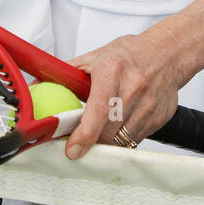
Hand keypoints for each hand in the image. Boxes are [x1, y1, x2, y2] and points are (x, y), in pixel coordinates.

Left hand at [63, 32, 181, 159]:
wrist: (167, 54)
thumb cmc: (127, 55)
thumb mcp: (95, 58)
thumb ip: (66, 75)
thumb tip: (36, 89)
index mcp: (113, 69)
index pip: (98, 109)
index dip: (84, 134)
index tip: (72, 150)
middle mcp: (133, 87)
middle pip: (109, 131)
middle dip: (92, 143)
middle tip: (77, 145)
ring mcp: (149, 104)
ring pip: (122, 140)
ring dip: (107, 143)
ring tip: (98, 135)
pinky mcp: (159, 118)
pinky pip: (135, 139)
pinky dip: (123, 138)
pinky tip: (119, 125)